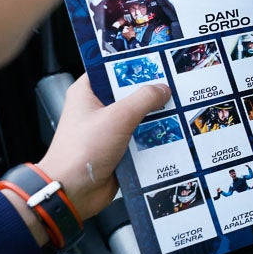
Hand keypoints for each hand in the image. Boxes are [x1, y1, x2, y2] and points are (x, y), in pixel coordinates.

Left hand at [37, 73, 169, 221]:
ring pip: (139, 117)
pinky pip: (142, 139)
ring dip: (156, 117)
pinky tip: (174, 134)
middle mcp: (97, 109)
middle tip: (176, 84)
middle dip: (152, 92)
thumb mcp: (117, 118)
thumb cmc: (81, 152)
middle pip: (130, 94)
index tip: (158, 60)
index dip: (134, 64)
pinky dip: (155, 138)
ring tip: (180, 109)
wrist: (72, 192)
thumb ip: (143, 100)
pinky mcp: (119, 150)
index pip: (112, 69)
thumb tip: (162, 89)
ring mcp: (109, 130)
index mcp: (87, 93)